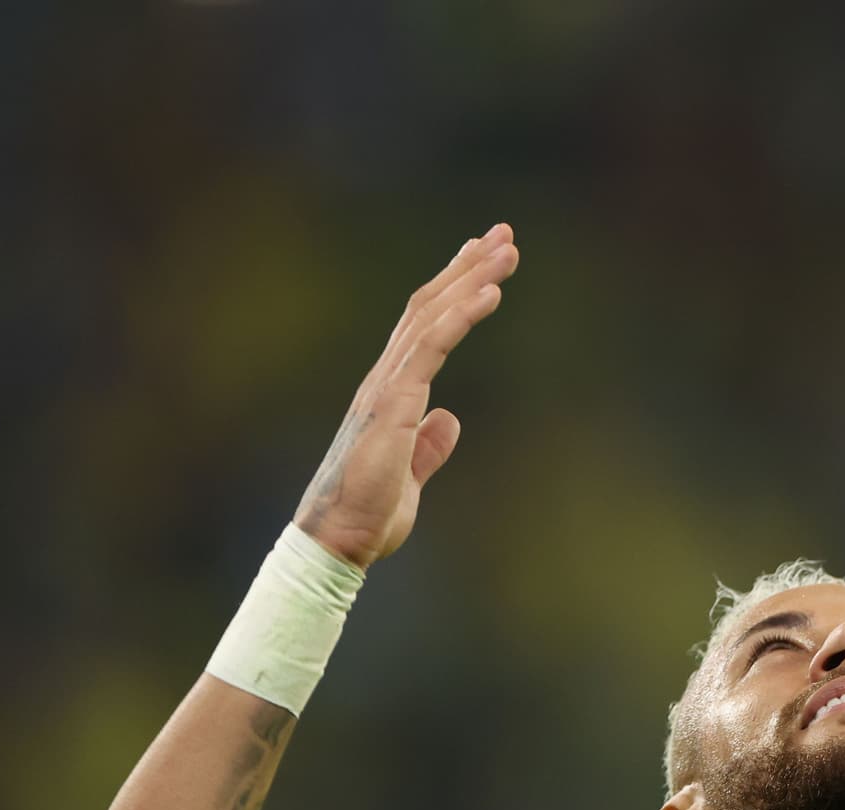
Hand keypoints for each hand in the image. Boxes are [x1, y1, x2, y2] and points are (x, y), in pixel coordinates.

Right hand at [294, 223, 519, 567]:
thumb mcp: (410, 475)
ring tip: (505, 248)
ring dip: (471, 277)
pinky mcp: (393, 402)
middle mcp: (386, 378)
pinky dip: (461, 314)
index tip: (482, 262)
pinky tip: (489, 292)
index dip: (454, 290)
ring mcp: (387, 386)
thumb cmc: (368, 513)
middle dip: (467, 266)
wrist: (339, 540)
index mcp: (391, 392)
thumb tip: (448, 420)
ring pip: (431, 314)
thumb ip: (428, 446)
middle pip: (429, 306)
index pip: (424, 327)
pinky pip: (431, 346)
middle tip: (503, 234)